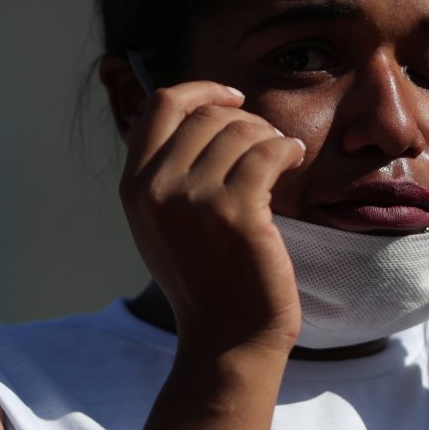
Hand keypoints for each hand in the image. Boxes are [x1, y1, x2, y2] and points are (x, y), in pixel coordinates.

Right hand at [119, 79, 306, 353]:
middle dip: (243, 118)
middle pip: (206, 115)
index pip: (159, 106)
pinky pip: (267, 152)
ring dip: (268, 135)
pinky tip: (294, 157)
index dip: (199, 91)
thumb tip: (200, 113)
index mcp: (134, 187)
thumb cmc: (205, 281)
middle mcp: (156, 189)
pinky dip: (286, 148)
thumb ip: (167, 173)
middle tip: (266, 141)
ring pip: (241, 130)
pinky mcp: (236, 213)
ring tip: (281, 156)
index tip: (231, 98)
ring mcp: (194, 201)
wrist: (228, 338)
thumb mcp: (163, 224)